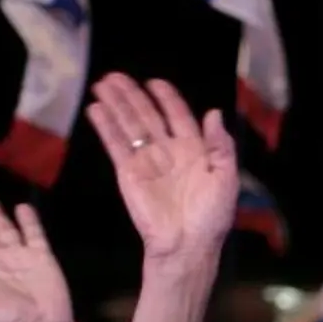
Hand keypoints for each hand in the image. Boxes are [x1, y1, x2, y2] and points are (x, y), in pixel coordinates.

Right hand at [85, 73, 236, 271]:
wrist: (187, 245)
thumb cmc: (211, 215)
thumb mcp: (226, 178)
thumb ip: (221, 145)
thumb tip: (214, 113)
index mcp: (194, 149)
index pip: (177, 116)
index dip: (166, 98)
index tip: (154, 82)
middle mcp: (168, 151)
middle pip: (147, 115)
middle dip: (132, 96)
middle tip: (116, 76)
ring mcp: (146, 161)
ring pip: (129, 125)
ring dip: (116, 104)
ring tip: (102, 84)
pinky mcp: (128, 173)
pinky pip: (116, 145)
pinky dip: (105, 126)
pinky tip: (96, 109)